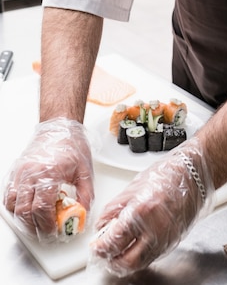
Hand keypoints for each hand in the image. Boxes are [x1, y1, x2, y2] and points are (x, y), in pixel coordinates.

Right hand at [3, 117, 93, 241]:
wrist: (59, 126)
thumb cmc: (72, 145)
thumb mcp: (85, 171)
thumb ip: (86, 195)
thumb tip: (82, 214)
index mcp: (51, 172)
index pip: (42, 208)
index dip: (46, 225)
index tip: (54, 231)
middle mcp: (32, 173)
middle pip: (25, 211)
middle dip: (35, 227)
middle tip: (45, 232)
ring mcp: (21, 172)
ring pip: (13, 205)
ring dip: (23, 219)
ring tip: (36, 223)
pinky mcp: (16, 170)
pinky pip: (8, 195)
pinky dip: (14, 207)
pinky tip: (25, 209)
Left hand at [89, 136, 214, 276]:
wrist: (192, 175)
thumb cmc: (167, 175)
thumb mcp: (132, 188)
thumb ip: (114, 209)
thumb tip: (101, 226)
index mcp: (141, 211)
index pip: (114, 241)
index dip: (100, 247)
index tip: (95, 246)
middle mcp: (155, 230)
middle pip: (126, 261)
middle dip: (110, 260)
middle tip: (103, 252)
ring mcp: (166, 238)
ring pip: (139, 264)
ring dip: (124, 262)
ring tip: (116, 251)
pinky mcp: (173, 242)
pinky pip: (150, 257)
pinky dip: (138, 256)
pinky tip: (132, 247)